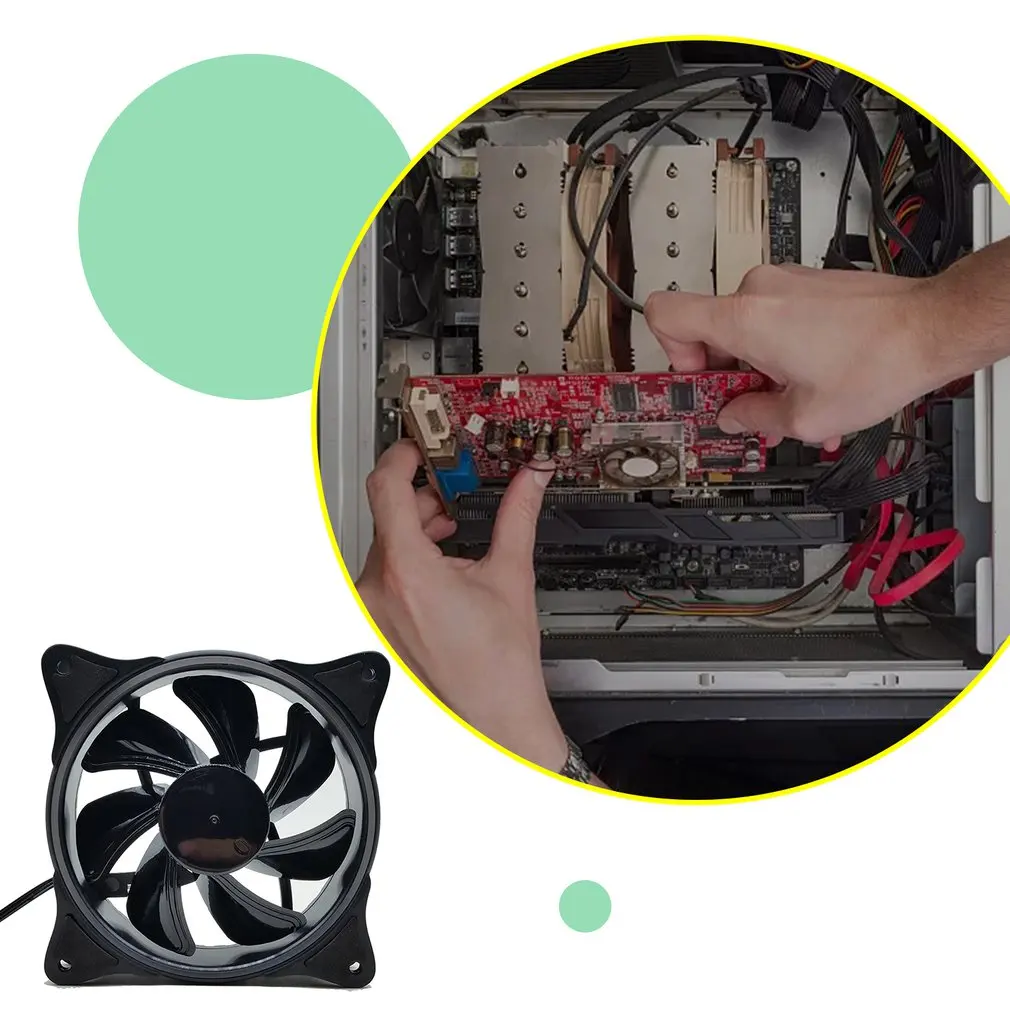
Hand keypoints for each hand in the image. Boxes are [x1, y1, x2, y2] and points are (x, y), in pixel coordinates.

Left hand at [356, 440, 567, 772]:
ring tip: (453, 536)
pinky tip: (442, 565)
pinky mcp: (377, 621)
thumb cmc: (499, 664)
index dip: (402, 456)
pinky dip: (409, 558)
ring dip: (417, 530)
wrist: (495, 713)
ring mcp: (373, 608)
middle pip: (388, 514)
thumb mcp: (511, 574)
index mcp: (408, 571)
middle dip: (423, 499)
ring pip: (386, 544)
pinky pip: (384, 572)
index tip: (419, 447)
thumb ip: (517, 515)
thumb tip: (530, 480)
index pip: (386, 487)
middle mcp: (379, 589)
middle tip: (454, 493)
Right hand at [644, 264, 944, 449]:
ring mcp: (785, 284)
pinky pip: (773, 320)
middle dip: (728, 377)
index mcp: (744, 319)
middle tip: (750, 407)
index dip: (669, 355)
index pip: (664, 313)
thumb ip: (752, 419)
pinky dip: (782, 353)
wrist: (932, 327)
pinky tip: (810, 383)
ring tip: (791, 401)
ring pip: (746, 331)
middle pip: (709, 334)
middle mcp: (759, 291)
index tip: (696, 383)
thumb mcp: (804, 417)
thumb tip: (733, 416)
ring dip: (759, 370)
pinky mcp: (807, 286)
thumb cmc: (879, 359)